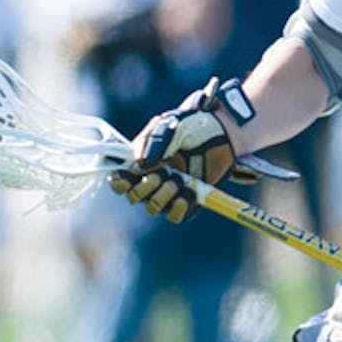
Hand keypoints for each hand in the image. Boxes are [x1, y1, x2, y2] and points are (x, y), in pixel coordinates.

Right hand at [108, 78, 237, 222]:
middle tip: (164, 171)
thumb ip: (154, 141)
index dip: (121, 181)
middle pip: (134, 197)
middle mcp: (150, 180)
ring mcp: (169, 192)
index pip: (118, 181)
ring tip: (179, 179)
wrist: (223, 133)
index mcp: (139, 162)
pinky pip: (176, 216)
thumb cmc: (192, 126)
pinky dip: (180, 206)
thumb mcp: (171, 126)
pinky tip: (188, 191)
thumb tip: (142, 164)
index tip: (133, 172)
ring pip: (154, 207)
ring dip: (164, 194)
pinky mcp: (188, 200)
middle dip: (147, 186)